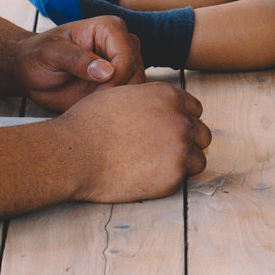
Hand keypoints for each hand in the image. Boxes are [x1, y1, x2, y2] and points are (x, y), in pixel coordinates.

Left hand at [14, 16, 137, 112]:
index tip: (94, 93)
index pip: (128, 57)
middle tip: (91, 103)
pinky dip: (117, 107)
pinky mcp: (120, 81)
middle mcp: (122, 43)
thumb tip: (106, 71)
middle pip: (137, 73)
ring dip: (118, 101)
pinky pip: (130, 98)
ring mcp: (123, 63)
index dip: (115, 79)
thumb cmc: (37, 56)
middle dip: (117, 92)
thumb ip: (76, 59)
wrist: (31, 72)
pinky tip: (96, 108)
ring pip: (137, 87)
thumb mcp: (50, 54)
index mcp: (109, 28)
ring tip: (91, 105)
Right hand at [56, 80, 211, 201]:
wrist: (74, 154)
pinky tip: (149, 177)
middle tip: (164, 153)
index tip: (168, 132)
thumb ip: (147, 100)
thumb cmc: (87, 124)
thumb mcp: (121, 95)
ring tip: (156, 167)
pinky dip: (171, 179)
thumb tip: (156, 108)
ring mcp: (180, 146)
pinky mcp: (174, 174)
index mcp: (168, 95)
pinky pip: (185, 177)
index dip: (181, 121)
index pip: (194, 109)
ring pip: (198, 157)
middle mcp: (180, 118)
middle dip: (187, 142)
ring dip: (183, 162)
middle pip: (201, 133)